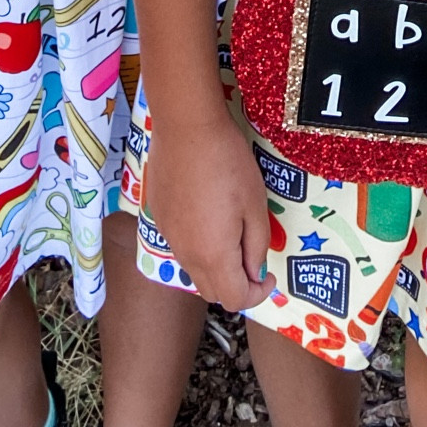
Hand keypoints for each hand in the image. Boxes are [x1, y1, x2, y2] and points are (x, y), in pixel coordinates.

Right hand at [144, 106, 273, 311]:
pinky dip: (197, 247)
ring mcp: (168, 237)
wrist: (186, 128)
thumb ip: (257, 245)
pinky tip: (207, 215)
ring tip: (231, 235)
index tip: (268, 273)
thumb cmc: (228, 163)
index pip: (235, 299)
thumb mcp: (255, 204)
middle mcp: (186, 255)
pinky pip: (180, 247)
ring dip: (215, 267)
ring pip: (193, 271)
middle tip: (252, 258)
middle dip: (235, 285)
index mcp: (214, 256)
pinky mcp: (158, 218)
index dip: (257, 294)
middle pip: (211, 292)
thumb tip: (254, 271)